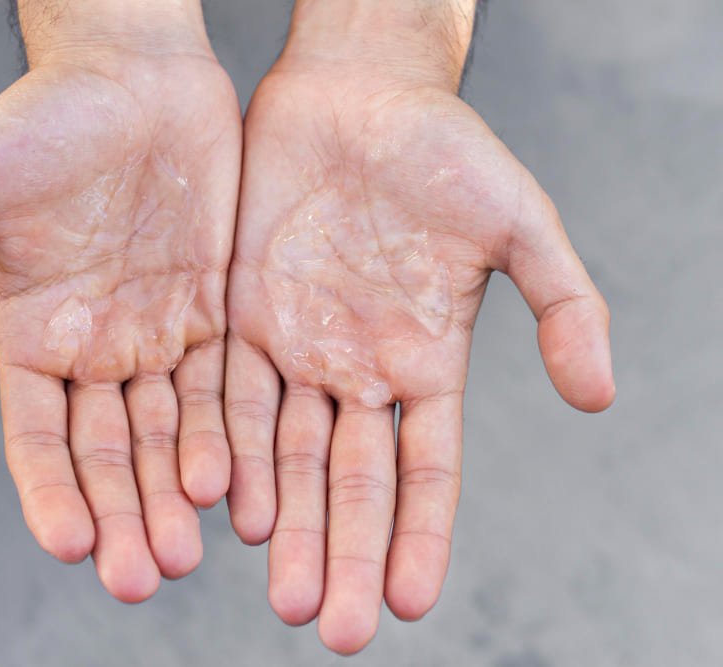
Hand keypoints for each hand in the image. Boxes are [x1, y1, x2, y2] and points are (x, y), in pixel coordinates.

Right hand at [0, 5, 241, 602]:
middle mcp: (96, 349)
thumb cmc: (41, 119)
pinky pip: (225, 387)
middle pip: (109, 453)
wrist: (135, 74)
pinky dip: (229, 437)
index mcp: (31, 337)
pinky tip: (238, 485)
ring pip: (170, 433)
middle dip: (123, 514)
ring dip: (178, 493)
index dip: (51, 493)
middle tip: (142, 575)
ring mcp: (159, 334)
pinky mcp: (216, 312)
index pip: (37, 438)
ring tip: (190, 549)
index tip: (72, 544)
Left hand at [224, 3, 613, 652]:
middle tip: (333, 628)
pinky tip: (234, 509)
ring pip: (286, 455)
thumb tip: (598, 396)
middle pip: (351, 482)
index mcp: (426, 362)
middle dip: (345, 553)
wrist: (356, 93)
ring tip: (284, 592)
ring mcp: (298, 349)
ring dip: (287, 525)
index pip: (427, 471)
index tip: (412, 602)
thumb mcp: (519, 221)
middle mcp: (358, 370)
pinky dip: (232, 452)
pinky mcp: (243, 317)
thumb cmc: (444, 149)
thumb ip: (561, 303)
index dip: (421, 536)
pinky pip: (233, 396)